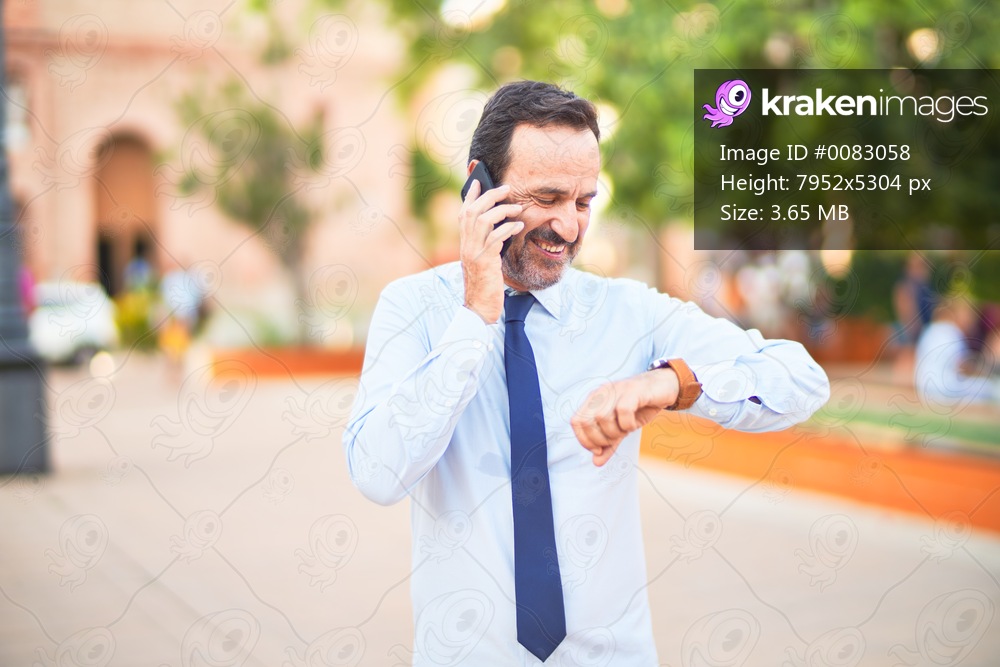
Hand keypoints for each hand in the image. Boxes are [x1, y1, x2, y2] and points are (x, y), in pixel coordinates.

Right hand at [459, 180, 523, 323]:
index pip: (464, 213)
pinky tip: (519, 226)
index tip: (479, 180)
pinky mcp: (485, 261)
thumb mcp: (484, 261)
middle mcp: (466, 245)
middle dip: (489, 196)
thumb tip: (501, 226)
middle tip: (506, 188)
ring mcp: (474, 253)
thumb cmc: (485, 285)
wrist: (479, 308)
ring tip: (517, 207)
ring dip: (501, 210)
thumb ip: (487, 243)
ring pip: (482, 221)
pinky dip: (508, 228)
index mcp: (465, 243)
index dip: (471, 195)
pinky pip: (495, 238)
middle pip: (472, 211)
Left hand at [571, 369, 679, 465]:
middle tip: (615, 439)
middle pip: (586, 422)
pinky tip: (633, 424)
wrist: (664, 387)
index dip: (585, 440)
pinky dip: (627, 424)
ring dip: (615, 432)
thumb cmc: (640, 407)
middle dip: (600, 439)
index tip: (599, 449)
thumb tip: (596, 463)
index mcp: (594, 400)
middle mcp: (602, 393)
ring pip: (602, 418)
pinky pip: (623, 410)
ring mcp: (616, 390)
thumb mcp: (621, 428)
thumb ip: (609, 444)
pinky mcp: (633, 390)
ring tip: (626, 431)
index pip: (576, 422)